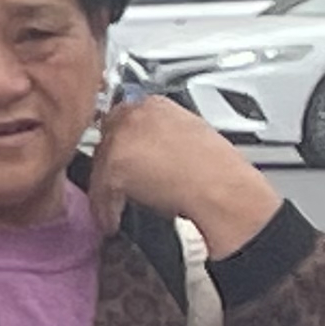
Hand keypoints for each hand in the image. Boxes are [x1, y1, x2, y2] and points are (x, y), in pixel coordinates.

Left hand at [91, 91, 284, 263]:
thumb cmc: (216, 170)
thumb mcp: (187, 136)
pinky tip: (115, 221)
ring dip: (106, 190)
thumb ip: (159, 135)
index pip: (120, 120)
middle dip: (110, 166)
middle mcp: (137, 114)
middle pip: (105, 141)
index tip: (119, 160)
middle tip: (116, 187)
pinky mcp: (116, 166)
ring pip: (99, 167)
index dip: (119, 145)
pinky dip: (106, 211)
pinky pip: (99, 193)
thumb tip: (144, 153)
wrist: (225, 190)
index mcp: (156, 104)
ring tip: (116, 209)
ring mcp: (123, 138)